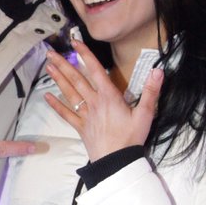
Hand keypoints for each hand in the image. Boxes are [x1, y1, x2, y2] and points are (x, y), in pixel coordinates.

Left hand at [44, 40, 162, 161]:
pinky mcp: (81, 127)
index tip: (75, 42)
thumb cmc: (131, 138)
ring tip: (48, 66)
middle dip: (63, 64)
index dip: (85, 55)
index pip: (95, 70)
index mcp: (109, 97)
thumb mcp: (145, 114)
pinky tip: (47, 96)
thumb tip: (158, 70)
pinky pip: (66, 114)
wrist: (117, 162)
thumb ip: (151, 91)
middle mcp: (94, 102)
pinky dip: (56, 105)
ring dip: (58, 79)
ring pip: (69, 93)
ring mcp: (85, 115)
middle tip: (50, 52)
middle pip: (77, 80)